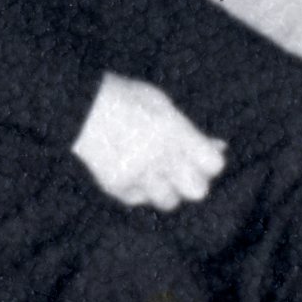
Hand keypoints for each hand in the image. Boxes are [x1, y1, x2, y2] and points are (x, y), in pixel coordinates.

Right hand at [69, 74, 228, 214]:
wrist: (82, 109)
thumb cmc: (128, 100)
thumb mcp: (166, 107)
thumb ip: (192, 132)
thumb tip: (219, 146)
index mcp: (175, 132)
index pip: (213, 165)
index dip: (211, 163)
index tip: (204, 157)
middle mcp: (159, 157)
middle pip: (197, 191)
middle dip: (194, 182)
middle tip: (186, 171)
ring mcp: (137, 175)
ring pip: (169, 201)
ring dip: (168, 190)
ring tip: (160, 174)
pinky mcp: (116, 187)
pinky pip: (140, 199)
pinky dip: (141, 190)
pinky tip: (137, 173)